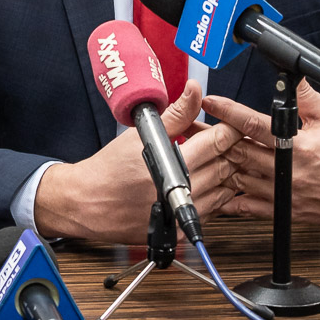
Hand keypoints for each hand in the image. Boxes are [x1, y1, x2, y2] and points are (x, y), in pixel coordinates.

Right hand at [34, 81, 245, 244]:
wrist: (88, 202)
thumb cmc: (110, 169)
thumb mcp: (141, 134)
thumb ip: (175, 114)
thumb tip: (194, 90)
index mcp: (173, 165)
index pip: (217, 143)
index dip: (229, 130)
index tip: (231, 124)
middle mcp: (181, 193)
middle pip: (225, 166)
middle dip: (228, 150)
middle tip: (225, 140)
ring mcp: (182, 214)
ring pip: (223, 191)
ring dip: (224, 173)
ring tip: (213, 160)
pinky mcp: (180, 229)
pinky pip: (213, 211)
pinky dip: (214, 194)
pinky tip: (204, 182)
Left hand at [202, 79, 319, 225]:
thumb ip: (306, 97)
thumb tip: (291, 76)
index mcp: (297, 145)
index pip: (254, 124)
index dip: (228, 111)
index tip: (209, 101)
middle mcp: (287, 170)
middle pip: (238, 151)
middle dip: (211, 137)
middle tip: (189, 127)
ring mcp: (283, 193)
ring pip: (238, 178)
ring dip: (216, 167)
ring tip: (194, 155)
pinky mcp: (283, 211)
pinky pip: (248, 208)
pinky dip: (228, 201)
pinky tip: (212, 191)